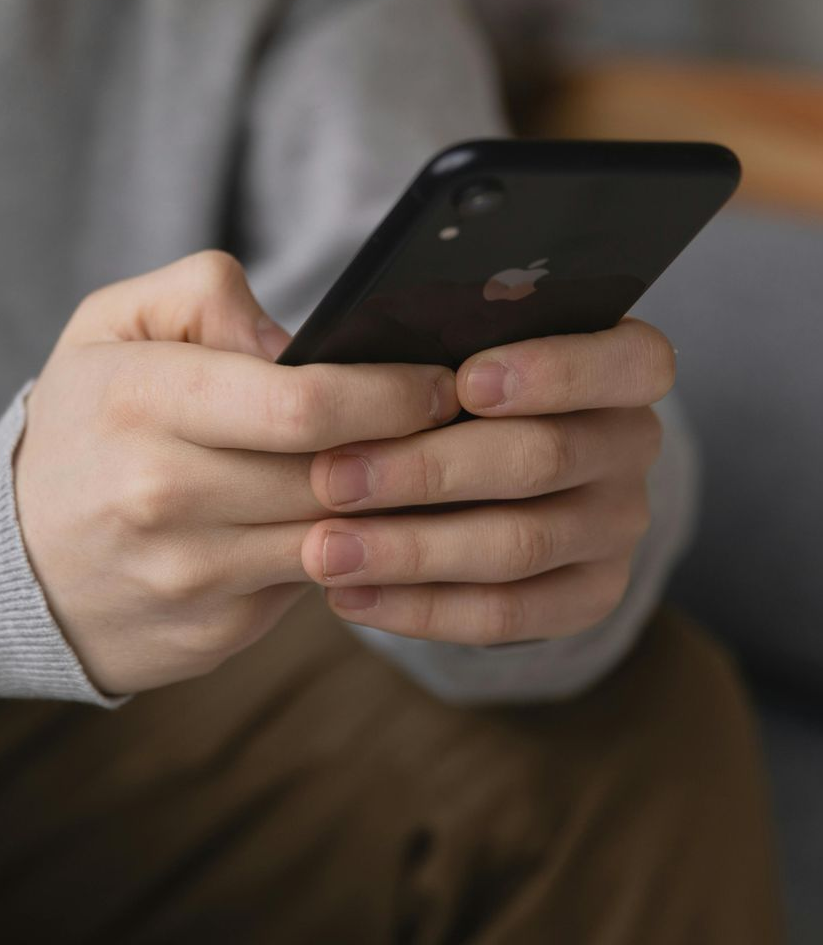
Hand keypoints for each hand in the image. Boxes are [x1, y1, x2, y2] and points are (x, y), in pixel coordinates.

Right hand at [14, 251, 458, 694]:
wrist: (8, 560)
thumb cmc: (80, 426)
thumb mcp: (109, 326)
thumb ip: (201, 294)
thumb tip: (298, 341)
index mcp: (138, 400)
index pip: (302, 404)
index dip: (390, 392)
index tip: (438, 383)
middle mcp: (160, 494)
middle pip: (335, 474)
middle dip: (412, 450)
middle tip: (455, 427)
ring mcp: (186, 574)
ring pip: (337, 538)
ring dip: (391, 509)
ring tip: (418, 473)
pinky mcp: (211, 634)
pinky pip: (311, 590)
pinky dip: (346, 557)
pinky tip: (353, 526)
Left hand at [305, 319, 675, 645]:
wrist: (459, 475)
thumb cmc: (435, 387)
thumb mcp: (435, 348)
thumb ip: (412, 342)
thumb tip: (330, 351)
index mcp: (616, 363)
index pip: (630, 361)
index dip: (553, 371)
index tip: (464, 382)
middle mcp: (629, 443)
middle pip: (543, 457)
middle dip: (427, 469)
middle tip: (333, 478)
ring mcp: (616, 525)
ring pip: (518, 544)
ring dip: (410, 551)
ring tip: (325, 551)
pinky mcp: (588, 595)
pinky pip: (506, 614)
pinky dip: (419, 609)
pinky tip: (348, 596)